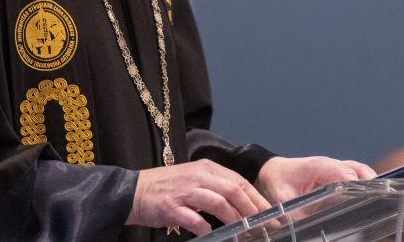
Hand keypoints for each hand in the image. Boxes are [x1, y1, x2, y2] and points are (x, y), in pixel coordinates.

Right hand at [126, 159, 270, 236]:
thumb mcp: (195, 180)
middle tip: (262, 225)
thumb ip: (216, 187)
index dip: (256, 198)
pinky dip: (206, 228)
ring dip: (234, 219)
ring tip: (243, 233)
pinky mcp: (173, 207)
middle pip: (233, 190)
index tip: (269, 213)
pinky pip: (195, 219)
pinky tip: (211, 234)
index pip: (239, 181)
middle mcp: (198, 176)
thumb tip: (242, 204)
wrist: (135, 191)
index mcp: (206, 168)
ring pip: (218, 203)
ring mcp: (186, 191)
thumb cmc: (168, 188)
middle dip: (251, 210)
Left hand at [254, 156, 376, 205]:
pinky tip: (368, 197)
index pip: (346, 174)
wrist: (271, 171)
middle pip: (358, 169)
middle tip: (378, 201)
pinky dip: (364, 182)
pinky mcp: (335, 173)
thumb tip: (305, 227)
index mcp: (319, 167)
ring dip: (370, 182)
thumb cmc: (277, 181)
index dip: (358, 186)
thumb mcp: (282, 198)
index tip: (366, 199)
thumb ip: (295, 213)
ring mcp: (333, 167)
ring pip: (360, 169)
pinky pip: (355, 173)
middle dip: (370, 184)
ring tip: (378, 199)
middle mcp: (329, 164)